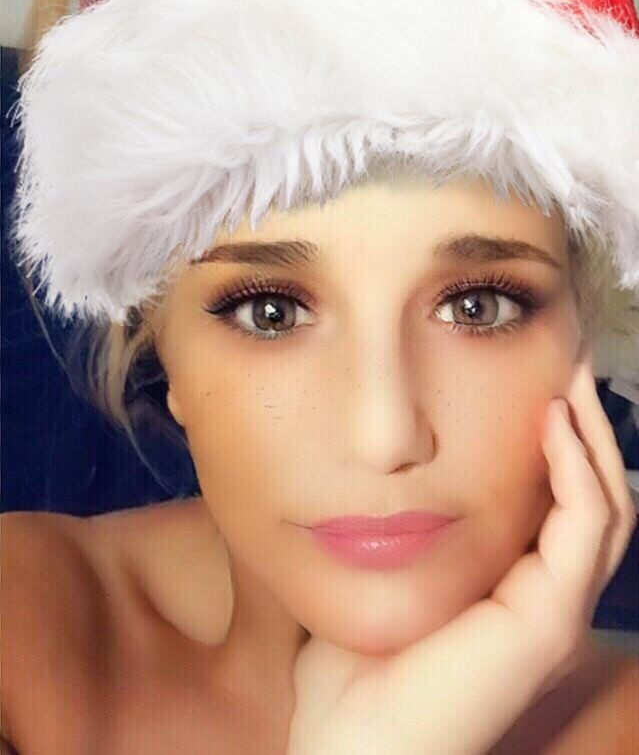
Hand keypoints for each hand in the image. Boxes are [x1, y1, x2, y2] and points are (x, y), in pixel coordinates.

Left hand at [287, 351, 636, 754]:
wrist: (349, 744)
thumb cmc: (355, 668)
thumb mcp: (380, 577)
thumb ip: (392, 531)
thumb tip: (373, 473)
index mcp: (511, 588)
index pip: (557, 504)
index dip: (556, 443)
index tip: (535, 382)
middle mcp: (545, 597)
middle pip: (594, 496)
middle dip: (585, 427)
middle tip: (568, 363)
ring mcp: (554, 610)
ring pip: (605, 505)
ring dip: (590, 435)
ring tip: (568, 378)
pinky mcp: (549, 620)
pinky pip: (582, 526)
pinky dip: (574, 467)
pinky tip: (551, 421)